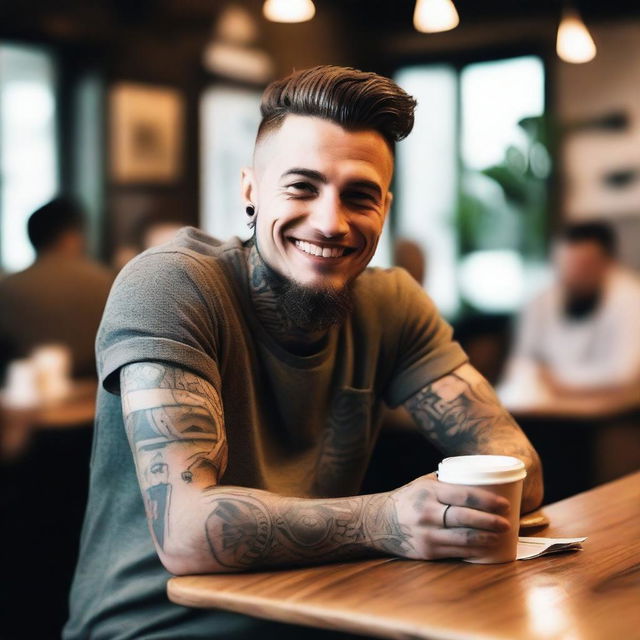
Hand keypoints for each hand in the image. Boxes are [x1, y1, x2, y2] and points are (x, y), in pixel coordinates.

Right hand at [388, 473, 511, 560]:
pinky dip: (475, 551)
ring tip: (502, 536)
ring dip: (487, 538)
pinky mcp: (427, 551)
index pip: (463, 495)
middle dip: (491, 521)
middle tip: (508, 522)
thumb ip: (447, 481)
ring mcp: (427, 534)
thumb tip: (480, 475)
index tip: (505, 504)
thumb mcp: (423, 484)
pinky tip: (487, 549)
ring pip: (464, 538)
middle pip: (466, 518)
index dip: (488, 500)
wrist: (378, 522)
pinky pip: (457, 552)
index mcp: (428, 491)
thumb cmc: (407, 499)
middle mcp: (426, 512)